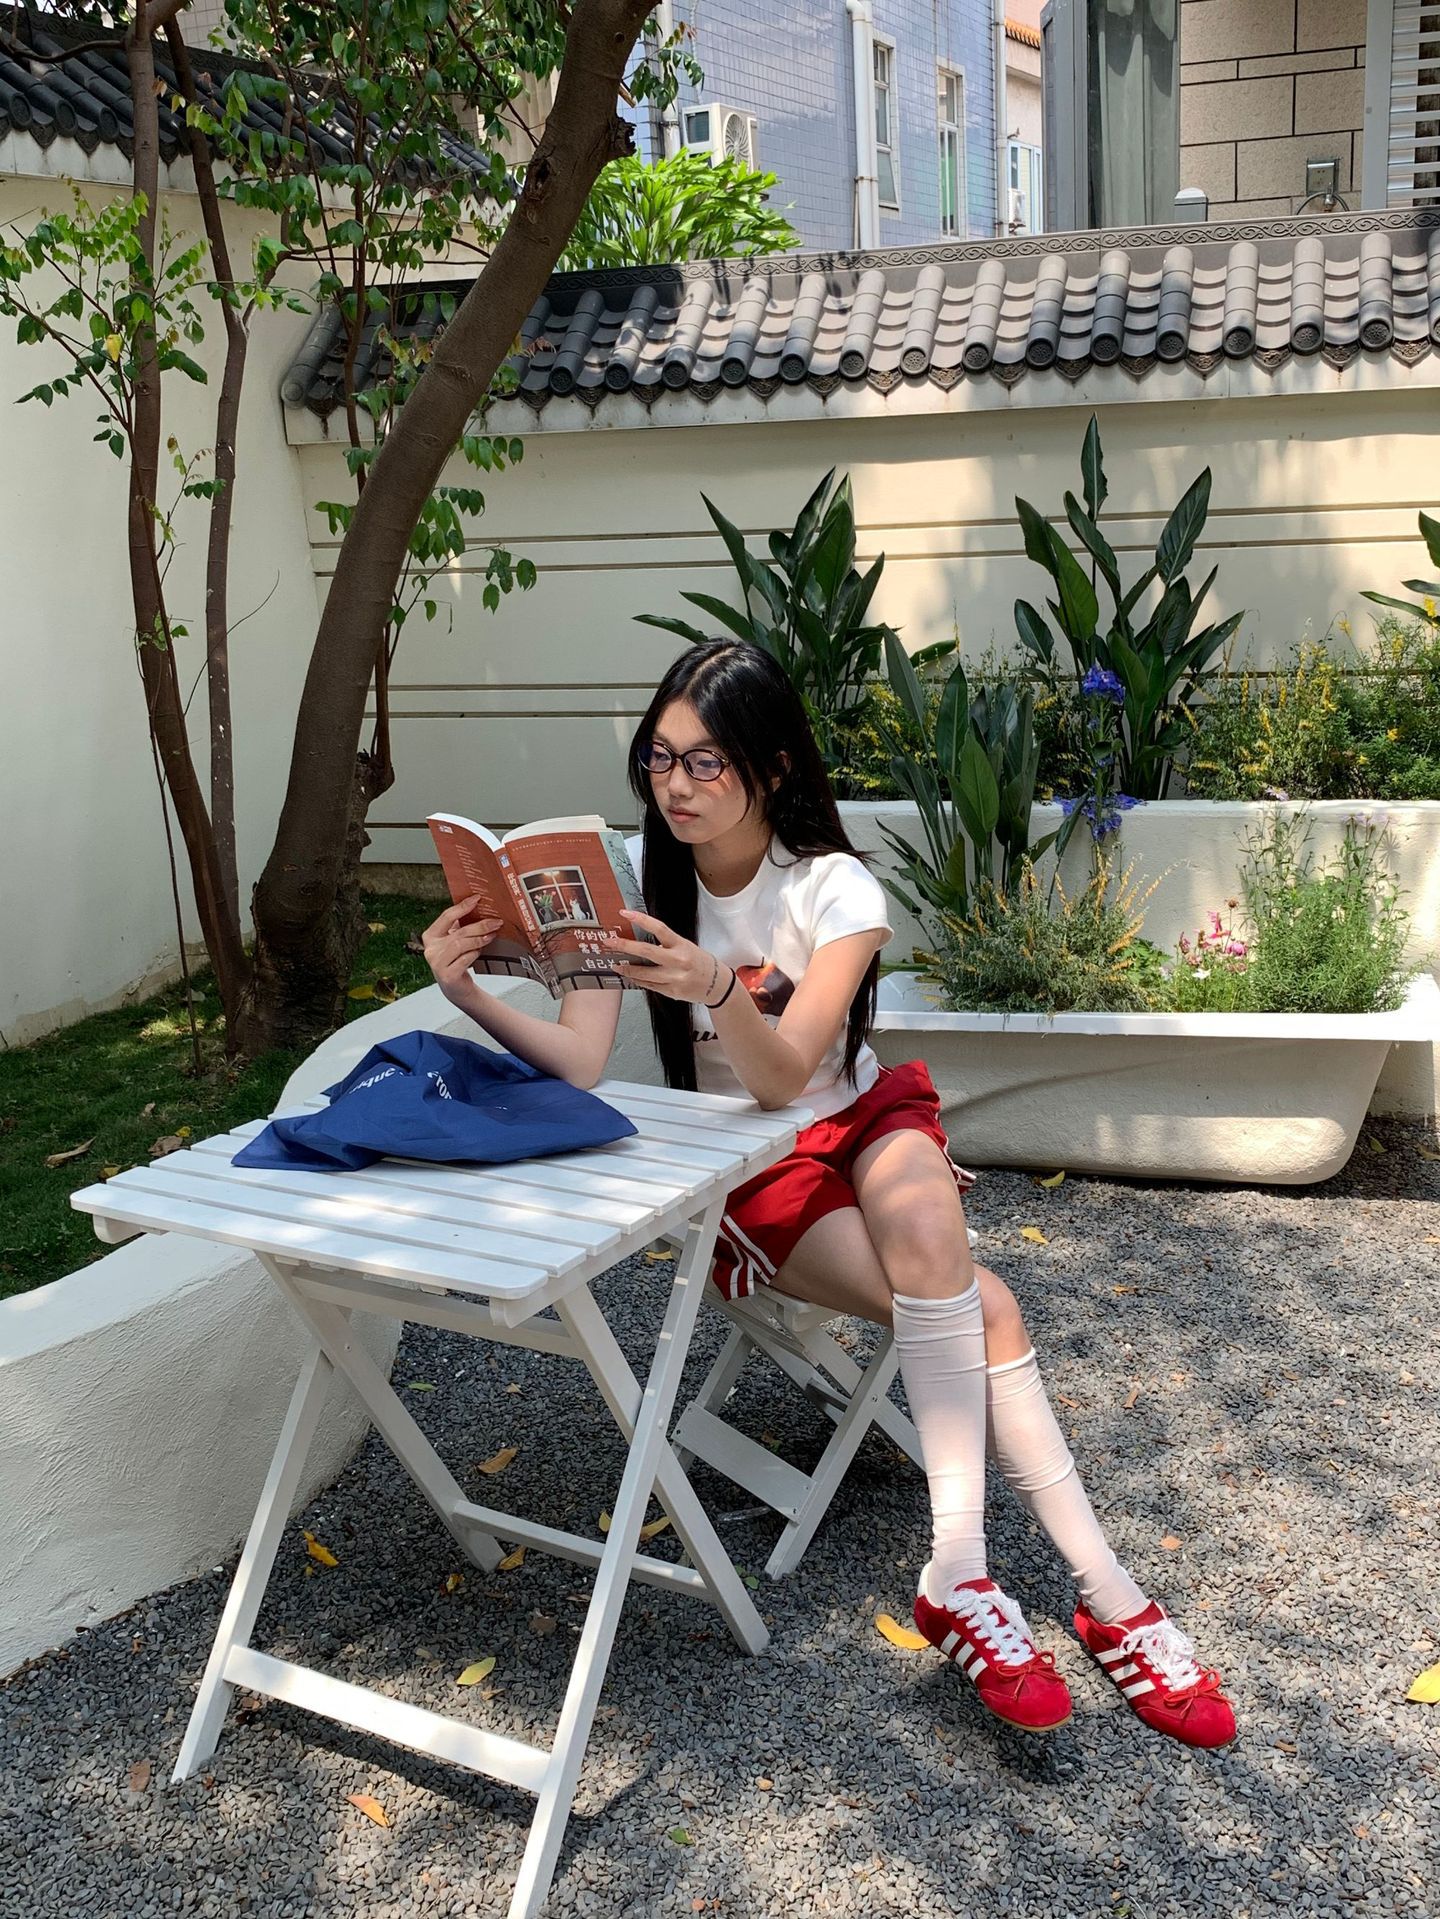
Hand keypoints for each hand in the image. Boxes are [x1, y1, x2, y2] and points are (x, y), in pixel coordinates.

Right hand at [421, 898, 503, 997]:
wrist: (456, 987)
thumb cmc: (457, 960)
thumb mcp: (455, 941)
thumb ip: (461, 926)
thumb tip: (479, 906)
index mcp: (431, 936)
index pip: (446, 916)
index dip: (462, 906)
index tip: (477, 898)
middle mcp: (431, 949)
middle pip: (458, 932)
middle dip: (480, 926)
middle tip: (495, 922)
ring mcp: (437, 963)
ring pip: (461, 945)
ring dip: (479, 939)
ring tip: (491, 936)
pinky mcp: (447, 976)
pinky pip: (464, 960)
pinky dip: (474, 954)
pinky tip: (480, 952)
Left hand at [610, 910, 728, 1005]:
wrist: (717, 985)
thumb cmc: (700, 963)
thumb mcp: (686, 947)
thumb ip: (666, 944)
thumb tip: (640, 941)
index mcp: (682, 945)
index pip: (659, 928)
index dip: (640, 919)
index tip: (624, 913)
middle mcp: (678, 961)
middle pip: (646, 951)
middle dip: (624, 946)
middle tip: (608, 942)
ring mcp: (674, 978)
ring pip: (644, 973)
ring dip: (627, 968)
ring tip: (616, 964)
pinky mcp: (671, 992)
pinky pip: (649, 985)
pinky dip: (638, 980)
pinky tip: (630, 976)